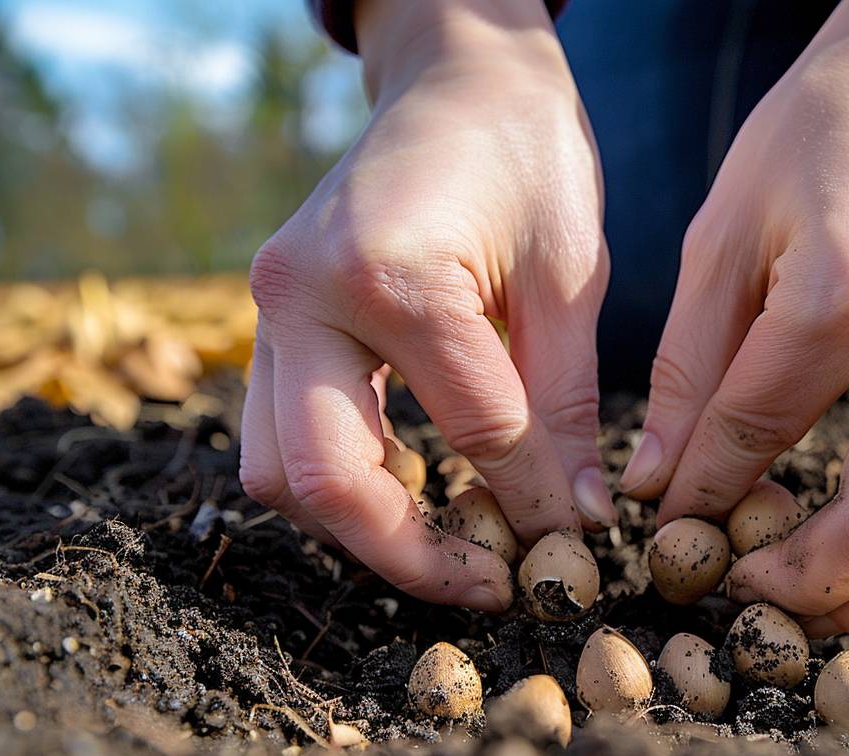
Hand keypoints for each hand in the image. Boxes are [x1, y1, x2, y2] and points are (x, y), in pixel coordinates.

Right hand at [239, 0, 613, 610]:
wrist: (456, 74)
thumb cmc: (527, 154)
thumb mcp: (570, 274)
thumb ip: (566, 404)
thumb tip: (577, 521)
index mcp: (392, 271)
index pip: (471, 431)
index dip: (533, 503)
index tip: (577, 546)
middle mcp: (304, 292)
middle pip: (321, 477)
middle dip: (405, 554)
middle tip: (490, 587)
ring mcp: (271, 304)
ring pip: (279, 466)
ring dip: (360, 524)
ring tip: (454, 543)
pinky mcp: (274, 314)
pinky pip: (282, 429)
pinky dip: (343, 477)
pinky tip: (420, 487)